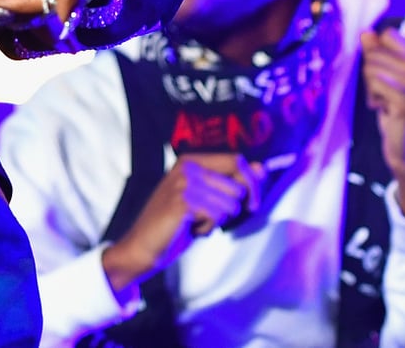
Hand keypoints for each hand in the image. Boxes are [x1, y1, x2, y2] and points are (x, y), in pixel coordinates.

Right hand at [101, 153, 258, 295]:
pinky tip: (192, 229)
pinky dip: (208, 228)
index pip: (236, 159)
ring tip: (197, 222)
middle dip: (234, 208)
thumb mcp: (205, 198)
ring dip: (219, 220)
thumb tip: (262, 168)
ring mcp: (184, 183)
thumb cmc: (176, 222)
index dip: (252, 182)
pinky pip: (217, 215)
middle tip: (213, 218)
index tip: (252, 204)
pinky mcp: (182, 202)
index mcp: (191, 160)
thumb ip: (230, 181)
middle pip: (238, 183)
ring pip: (230, 203)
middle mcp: (187, 166)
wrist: (143, 244)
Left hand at [361, 29, 404, 217]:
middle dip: (372, 72)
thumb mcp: (388, 77)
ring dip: (371, 87)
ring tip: (387, 102)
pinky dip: (373, 97)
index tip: (389, 77)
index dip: (378, 54)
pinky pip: (374, 83)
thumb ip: (378, 53)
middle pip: (376, 50)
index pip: (387, 34)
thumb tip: (366, 33)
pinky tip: (385, 110)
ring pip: (371, 66)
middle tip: (386, 94)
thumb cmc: (398, 111)